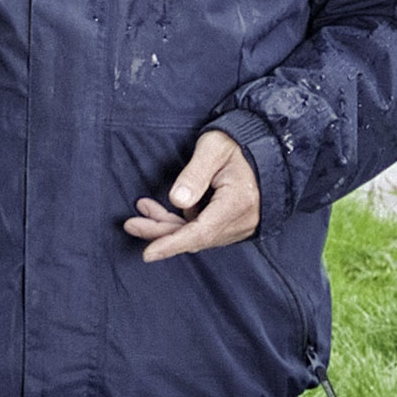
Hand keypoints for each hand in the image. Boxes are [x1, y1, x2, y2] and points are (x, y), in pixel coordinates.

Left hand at [125, 130, 260, 263]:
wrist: (264, 146)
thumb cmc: (237, 143)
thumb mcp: (213, 148)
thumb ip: (194, 174)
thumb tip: (177, 200)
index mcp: (238, 202)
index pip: (201, 232)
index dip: (172, 244)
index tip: (148, 253)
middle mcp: (241, 221)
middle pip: (195, 238)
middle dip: (161, 233)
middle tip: (132, 224)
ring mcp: (240, 226)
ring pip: (198, 237)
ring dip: (169, 227)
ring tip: (145, 208)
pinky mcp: (234, 225)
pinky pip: (205, 232)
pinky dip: (183, 225)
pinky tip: (165, 210)